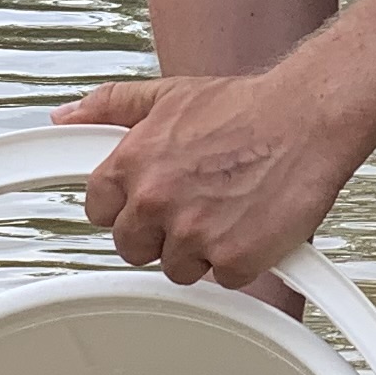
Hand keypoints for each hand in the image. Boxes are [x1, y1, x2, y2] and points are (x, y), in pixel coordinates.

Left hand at [54, 68, 367, 291]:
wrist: (307, 117)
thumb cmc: (247, 107)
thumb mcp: (168, 94)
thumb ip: (110, 106)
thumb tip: (67, 116)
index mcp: (132, 163)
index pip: (98, 211)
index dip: (126, 207)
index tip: (146, 201)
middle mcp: (156, 201)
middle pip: (131, 248)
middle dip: (158, 233)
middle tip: (193, 206)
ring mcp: (193, 233)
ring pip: (176, 269)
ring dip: (199, 249)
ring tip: (227, 211)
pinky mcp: (233, 259)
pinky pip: (221, 279)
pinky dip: (239, 260)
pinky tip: (251, 225)